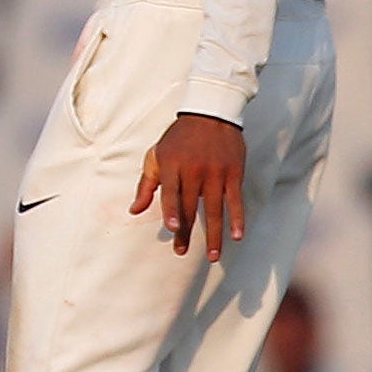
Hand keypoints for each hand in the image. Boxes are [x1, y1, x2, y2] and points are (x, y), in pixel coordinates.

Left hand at [131, 114, 246, 260]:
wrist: (209, 114)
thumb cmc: (178, 139)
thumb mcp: (157, 155)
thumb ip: (146, 184)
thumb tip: (133, 211)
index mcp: (172, 164)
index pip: (170, 192)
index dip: (171, 210)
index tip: (173, 228)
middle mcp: (193, 170)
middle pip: (190, 206)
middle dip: (187, 232)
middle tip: (182, 251)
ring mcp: (215, 172)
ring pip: (214, 209)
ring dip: (214, 235)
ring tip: (213, 256)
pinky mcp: (233, 173)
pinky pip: (235, 200)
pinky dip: (237, 219)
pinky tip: (237, 236)